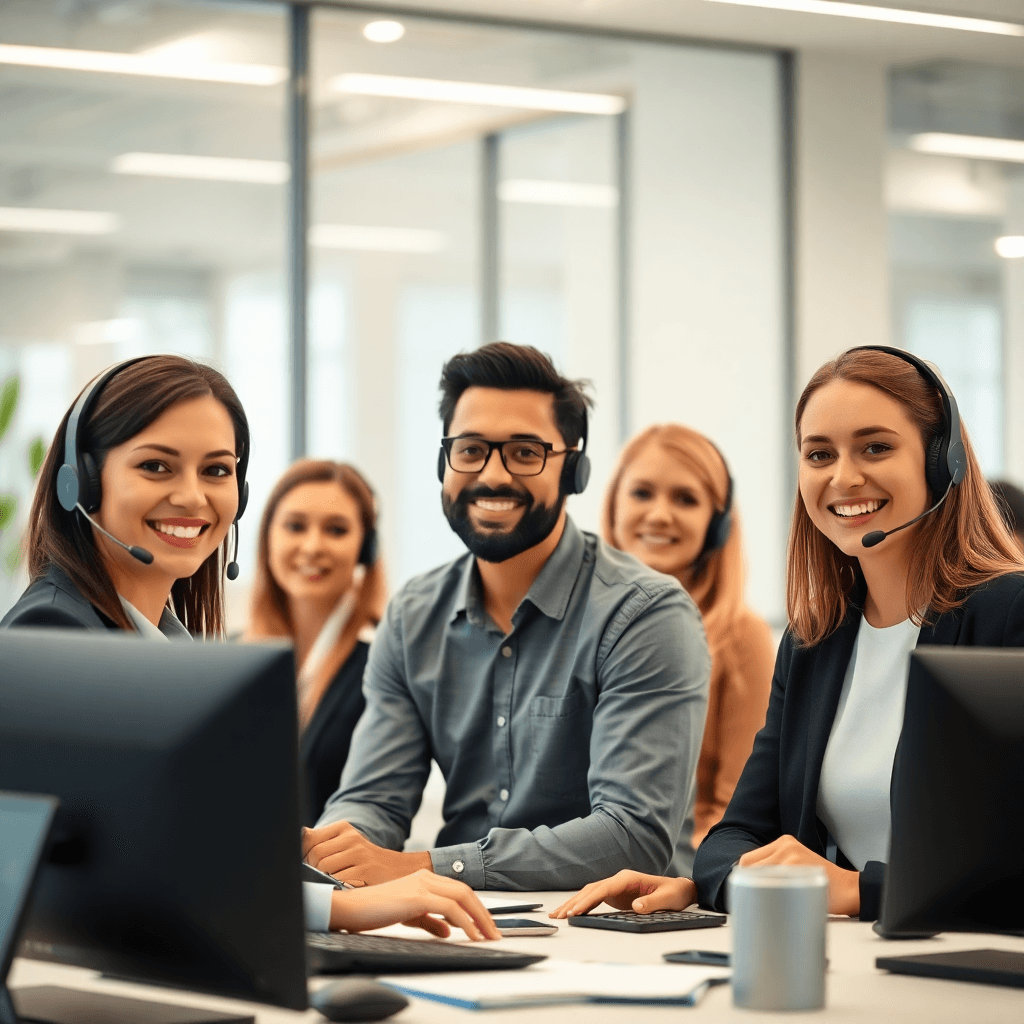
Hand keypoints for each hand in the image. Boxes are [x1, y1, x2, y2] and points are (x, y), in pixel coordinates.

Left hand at [303, 821, 431, 885]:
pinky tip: (344, 887)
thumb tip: (299, 834)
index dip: (304, 856)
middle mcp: (352, 838)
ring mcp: (360, 854)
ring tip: (334, 882)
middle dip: (313, 870)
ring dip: (324, 880)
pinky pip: (338, 881)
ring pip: (324, 869)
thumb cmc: (364, 860)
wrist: (397, 870)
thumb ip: (320, 841)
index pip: (309, 839)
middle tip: (322, 877)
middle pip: (315, 855)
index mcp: (343, 828)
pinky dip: (336, 887)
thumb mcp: (344, 844)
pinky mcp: (365, 871)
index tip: (309, 865)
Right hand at [328, 870, 500, 940]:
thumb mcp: (408, 915)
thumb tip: (449, 930)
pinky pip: (450, 909)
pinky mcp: (417, 897)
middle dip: (483, 913)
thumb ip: (429, 920)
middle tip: (495, 932)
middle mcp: (426, 877)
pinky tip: (471, 935)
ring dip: (479, 918)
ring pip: (462, 897)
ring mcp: (422, 884)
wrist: (351, 907)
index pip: (459, 890)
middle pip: (465, 891)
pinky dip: (465, 922)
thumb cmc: (375, 910)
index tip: (486, 925)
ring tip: (488, 935)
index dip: (476, 907)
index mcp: (424, 878)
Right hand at [549, 870, 697, 918]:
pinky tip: (573, 913)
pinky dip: (582, 905)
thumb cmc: (674, 893)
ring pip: (589, 893)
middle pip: (590, 890)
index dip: (587, 900)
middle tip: (558, 915)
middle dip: (573, 902)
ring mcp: (615, 887)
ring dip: (573, 903)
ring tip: (557, 914)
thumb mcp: (667, 899)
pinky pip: (594, 899)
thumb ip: (652, 904)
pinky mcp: (615, 895)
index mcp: (627, 878)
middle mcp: (618, 880)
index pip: (602, 889)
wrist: (679, 890)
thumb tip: (636, 907)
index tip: (575, 911)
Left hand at [737, 835, 859, 915]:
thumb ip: (776, 868)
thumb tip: (749, 885)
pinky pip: (773, 883)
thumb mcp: (797, 866)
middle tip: (752, 903)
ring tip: (766, 906)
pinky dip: (771, 896)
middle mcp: (785, 845)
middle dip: (748, 885)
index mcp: (782, 843)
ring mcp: (791, 855)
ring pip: (759, 876)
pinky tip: (778, 905)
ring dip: (759, 892)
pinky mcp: (798, 867)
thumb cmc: (823, 883)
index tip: (745, 893)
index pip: (748, 860)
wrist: (851, 889)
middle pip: (749, 866)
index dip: (744, 878)